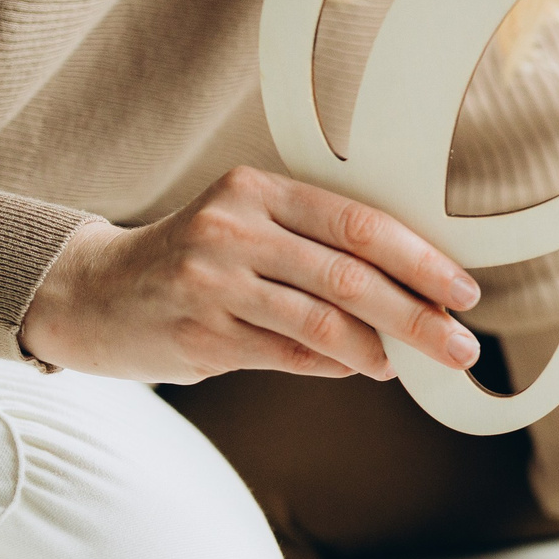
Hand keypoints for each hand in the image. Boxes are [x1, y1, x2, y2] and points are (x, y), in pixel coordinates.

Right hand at [20, 167, 483, 383]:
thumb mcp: (249, 225)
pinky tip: (359, 367)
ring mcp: (213, 284)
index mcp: (257, 191)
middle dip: (418, 316)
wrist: (93, 292)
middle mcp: (233, 231)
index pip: (359, 224)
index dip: (421, 260)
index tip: (465, 291)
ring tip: (407, 364)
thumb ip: (319, 246)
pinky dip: (336, 365)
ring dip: (380, 350)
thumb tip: (416, 289)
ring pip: (324, 324)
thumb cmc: (196, 259)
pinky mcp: (202, 335)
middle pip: (351, 277)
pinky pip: (291, 356)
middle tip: (460, 345)